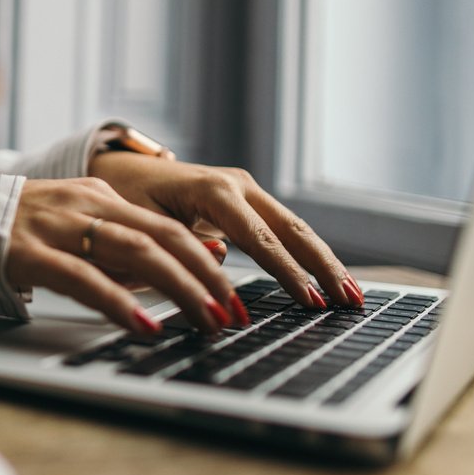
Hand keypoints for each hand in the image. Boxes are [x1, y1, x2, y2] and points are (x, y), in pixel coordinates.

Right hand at [4, 177, 247, 335]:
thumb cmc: (14, 236)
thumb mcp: (76, 234)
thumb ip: (125, 250)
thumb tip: (195, 263)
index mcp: (99, 198)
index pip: (168, 226)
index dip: (208, 261)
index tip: (236, 295)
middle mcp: (83, 205)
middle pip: (162, 236)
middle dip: (206, 277)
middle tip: (234, 313)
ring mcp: (55, 226)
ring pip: (133, 251)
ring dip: (179, 288)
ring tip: (206, 320)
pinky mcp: (26, 252)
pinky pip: (82, 277)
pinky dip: (119, 302)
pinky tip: (144, 325)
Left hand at [88, 150, 363, 310]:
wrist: (122, 172)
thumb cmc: (126, 199)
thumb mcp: (144, 224)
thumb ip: (180, 243)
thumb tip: (223, 259)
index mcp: (212, 190)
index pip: (259, 238)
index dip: (286, 272)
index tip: (308, 300)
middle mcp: (237, 185)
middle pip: (291, 230)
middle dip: (323, 267)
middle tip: (349, 302)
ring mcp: (246, 190)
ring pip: (295, 228)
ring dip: (324, 262)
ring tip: (351, 296)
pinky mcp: (248, 201)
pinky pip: (283, 230)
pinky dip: (307, 255)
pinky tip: (327, 280)